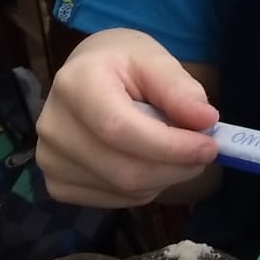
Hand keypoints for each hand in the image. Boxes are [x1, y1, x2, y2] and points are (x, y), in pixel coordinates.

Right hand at [37, 30, 218, 208]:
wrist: (87, 78)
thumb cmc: (123, 64)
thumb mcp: (155, 60)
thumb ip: (180, 89)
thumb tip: (206, 120)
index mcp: (75, 84)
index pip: (119, 129)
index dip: (169, 145)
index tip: (209, 146)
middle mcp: (53, 126)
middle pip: (123, 169)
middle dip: (176, 167)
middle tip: (206, 153)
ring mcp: (50, 160)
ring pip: (123, 189)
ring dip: (164, 177)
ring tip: (175, 150)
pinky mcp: (56, 185)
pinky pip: (114, 200)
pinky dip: (145, 187)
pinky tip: (149, 161)